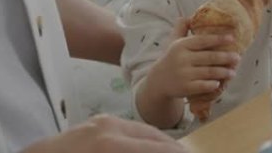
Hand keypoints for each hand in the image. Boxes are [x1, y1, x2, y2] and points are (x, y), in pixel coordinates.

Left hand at [22, 114, 186, 152]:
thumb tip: (168, 152)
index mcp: (110, 144)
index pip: (159, 148)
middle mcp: (109, 127)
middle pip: (157, 138)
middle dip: (174, 149)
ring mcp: (102, 122)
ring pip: (146, 132)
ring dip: (161, 145)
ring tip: (174, 152)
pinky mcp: (97, 122)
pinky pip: (130, 130)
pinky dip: (145, 141)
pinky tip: (152, 148)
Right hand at [146, 19, 239, 99]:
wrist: (158, 81)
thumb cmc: (171, 58)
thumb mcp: (173, 41)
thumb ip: (182, 27)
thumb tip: (192, 15)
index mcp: (181, 45)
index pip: (202, 40)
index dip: (218, 39)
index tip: (232, 38)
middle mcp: (182, 59)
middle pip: (209, 57)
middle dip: (226, 58)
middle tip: (238, 58)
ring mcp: (183, 74)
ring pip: (208, 72)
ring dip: (223, 72)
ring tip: (233, 72)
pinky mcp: (185, 88)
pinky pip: (202, 86)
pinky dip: (212, 85)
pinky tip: (219, 84)